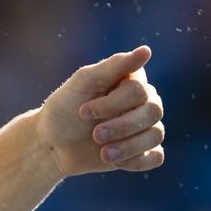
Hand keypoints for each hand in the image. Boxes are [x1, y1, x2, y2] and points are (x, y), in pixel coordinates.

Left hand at [34, 46, 164, 176]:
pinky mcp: (143, 150)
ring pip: (156, 135)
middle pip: (153, 112)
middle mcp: (142, 101)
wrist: (54, 142)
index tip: (84, 112)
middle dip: (123, 126)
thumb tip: (146, 50)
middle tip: (96, 135)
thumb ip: (114, 66)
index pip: (138, 91)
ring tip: (103, 153)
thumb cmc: (66, 108)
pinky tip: (115, 161)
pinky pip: (157, 156)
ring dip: (128, 146)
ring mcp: (144, 126)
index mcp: (130, 80)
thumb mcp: (84, 83)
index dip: (112, 103)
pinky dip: (137, 160)